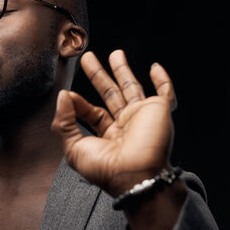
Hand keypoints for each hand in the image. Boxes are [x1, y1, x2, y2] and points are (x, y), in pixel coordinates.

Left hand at [52, 50, 176, 197]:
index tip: (68, 95)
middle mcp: (124, 126)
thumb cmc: (105, 169)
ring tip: (114, 53)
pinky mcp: (159, 111)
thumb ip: (64, 122)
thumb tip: (63, 96)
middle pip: (109, 94)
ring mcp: (142, 117)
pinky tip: (155, 67)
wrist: (135, 176)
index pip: (92, 113)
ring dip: (123, 70)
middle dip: (98, 75)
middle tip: (87, 58)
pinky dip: (162, 80)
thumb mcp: (73, 148)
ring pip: (131, 88)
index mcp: (106, 137)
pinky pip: (165, 93)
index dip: (79, 103)